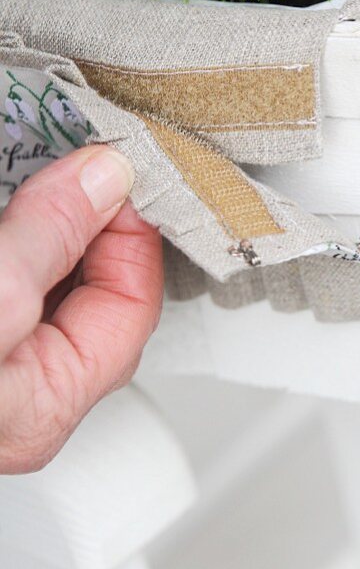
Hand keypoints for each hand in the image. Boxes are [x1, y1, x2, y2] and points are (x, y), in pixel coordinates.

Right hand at [0, 146, 162, 472]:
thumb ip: (49, 238)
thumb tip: (105, 179)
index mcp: (43, 407)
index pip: (132, 303)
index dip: (134, 229)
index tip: (116, 170)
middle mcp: (19, 392)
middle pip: (94, 291)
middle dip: (97, 221)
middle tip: (87, 162)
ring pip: (52, 280)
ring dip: (56, 223)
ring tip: (55, 173)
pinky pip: (17, 276)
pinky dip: (23, 234)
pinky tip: (19, 201)